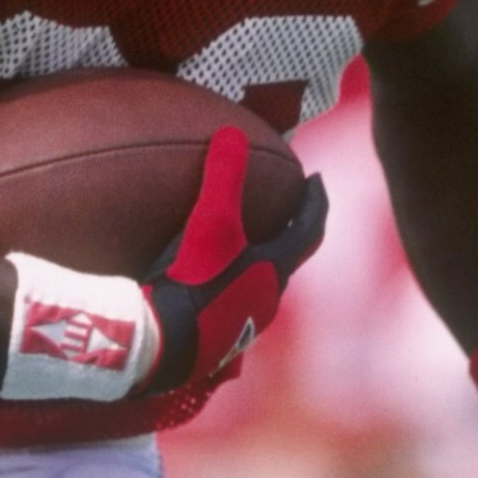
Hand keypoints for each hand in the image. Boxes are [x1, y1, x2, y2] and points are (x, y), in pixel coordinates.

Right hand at [142, 128, 326, 390]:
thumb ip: (222, 178)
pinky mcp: (219, 340)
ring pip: (262, 285)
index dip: (316, 201)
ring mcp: (244, 325)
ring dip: (260, 261)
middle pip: (288, 259)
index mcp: (275, 270)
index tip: (316, 179)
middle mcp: (268, 299)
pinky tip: (210, 282)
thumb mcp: (208, 223)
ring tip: (246, 243)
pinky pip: (234, 304)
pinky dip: (233, 284)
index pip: (309, 228)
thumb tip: (230, 132)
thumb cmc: (192, 283)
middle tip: (283, 208)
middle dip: (288, 231)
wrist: (161, 344)